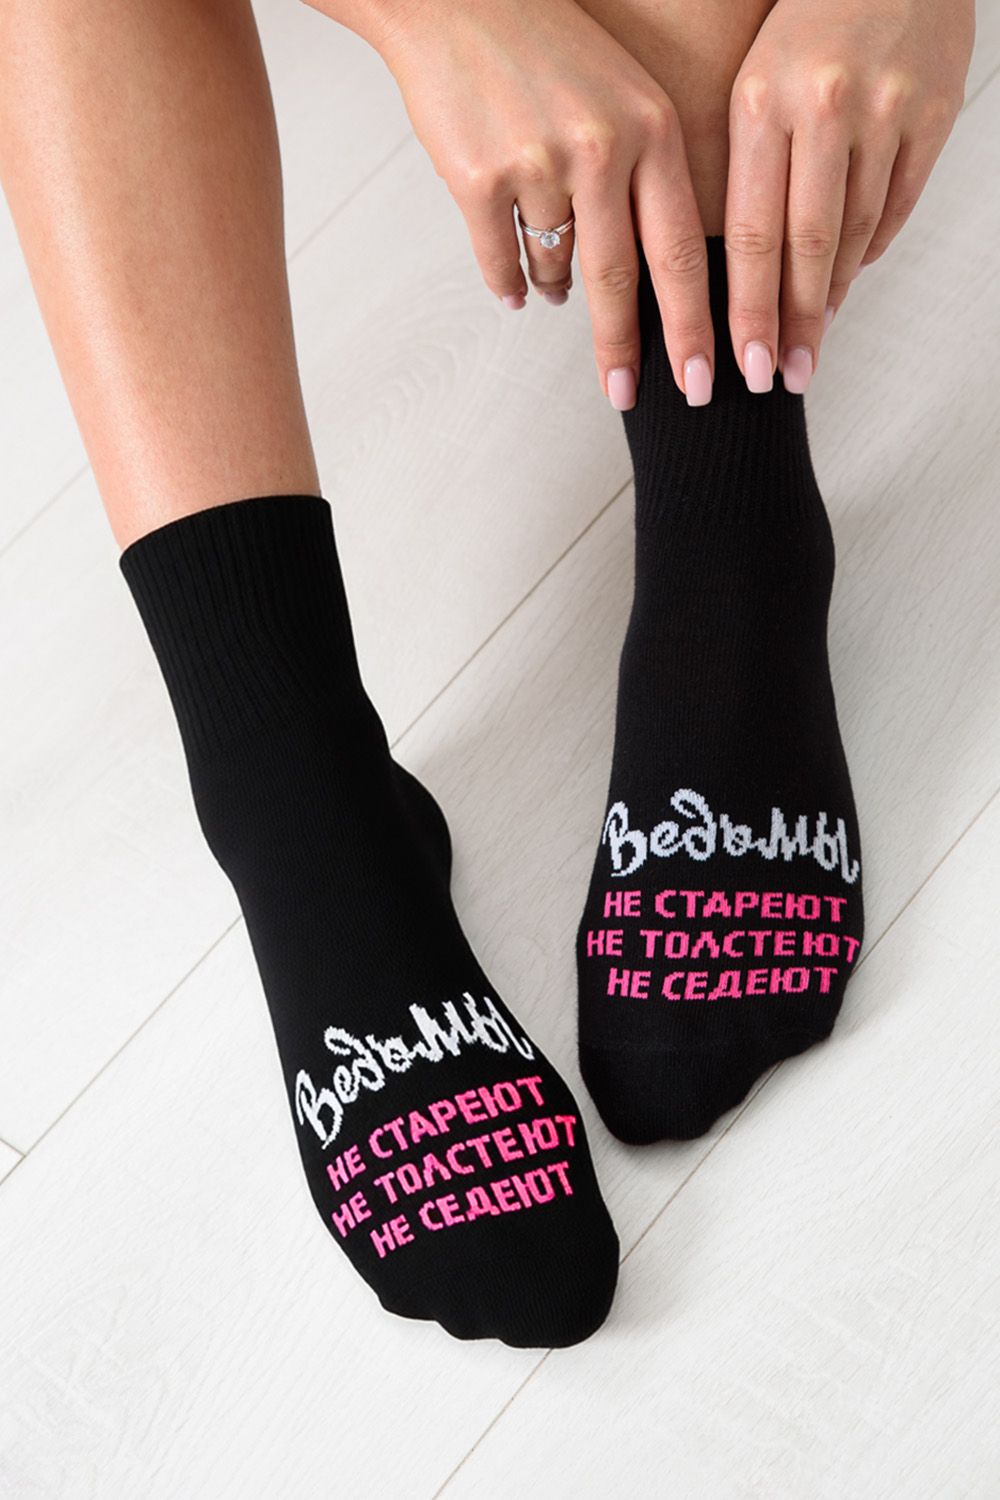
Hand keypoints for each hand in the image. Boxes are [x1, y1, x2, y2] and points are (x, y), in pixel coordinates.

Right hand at [303, 0, 715, 408]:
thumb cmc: (546, 47)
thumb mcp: (623, 96)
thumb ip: (646, 179)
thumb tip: (646, 282)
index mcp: (652, 128)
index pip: (684, 249)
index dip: (696, 325)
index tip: (703, 380)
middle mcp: (601, 147)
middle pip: (623, 280)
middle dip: (628, 350)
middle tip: (632, 398)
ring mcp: (537, 163)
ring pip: (556, 270)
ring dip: (559, 292)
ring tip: (557, 292)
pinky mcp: (477, 179)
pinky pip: (500, 262)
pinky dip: (508, 282)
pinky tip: (514, 287)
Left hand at [726, 0, 974, 393]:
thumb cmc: (804, 24)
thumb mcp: (752, 82)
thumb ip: (746, 171)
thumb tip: (741, 276)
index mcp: (763, 100)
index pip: (749, 232)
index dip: (748, 309)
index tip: (744, 364)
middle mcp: (827, 106)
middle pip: (807, 246)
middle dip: (793, 323)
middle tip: (784, 378)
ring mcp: (888, 111)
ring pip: (856, 231)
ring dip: (832, 296)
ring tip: (812, 342)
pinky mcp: (934, 114)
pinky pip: (898, 207)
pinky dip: (870, 251)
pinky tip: (847, 281)